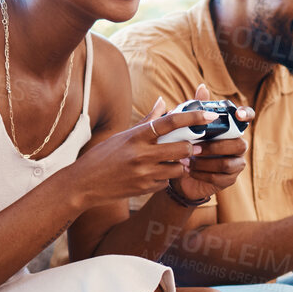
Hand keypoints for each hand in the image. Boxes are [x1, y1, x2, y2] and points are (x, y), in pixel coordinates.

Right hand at [69, 100, 208, 204]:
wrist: (83, 184)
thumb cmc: (103, 156)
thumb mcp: (122, 136)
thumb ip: (146, 121)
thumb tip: (163, 102)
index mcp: (136, 136)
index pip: (170, 122)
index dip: (193, 117)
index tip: (209, 115)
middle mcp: (141, 154)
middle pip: (182, 148)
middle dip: (190, 147)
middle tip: (192, 145)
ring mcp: (143, 173)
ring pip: (178, 168)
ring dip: (180, 165)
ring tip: (172, 161)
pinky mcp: (144, 189)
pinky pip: (166, 182)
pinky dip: (166, 178)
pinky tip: (155, 175)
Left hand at [172, 83, 254, 202]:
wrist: (179, 175)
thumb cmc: (186, 146)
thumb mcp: (186, 127)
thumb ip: (196, 109)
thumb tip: (202, 87)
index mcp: (230, 129)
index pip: (247, 117)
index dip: (246, 114)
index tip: (237, 114)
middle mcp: (237, 144)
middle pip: (238, 144)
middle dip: (215, 146)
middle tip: (194, 148)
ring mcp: (236, 163)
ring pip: (228, 163)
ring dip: (206, 162)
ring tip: (187, 161)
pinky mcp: (229, 179)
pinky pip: (220, 177)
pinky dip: (203, 174)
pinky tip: (189, 171)